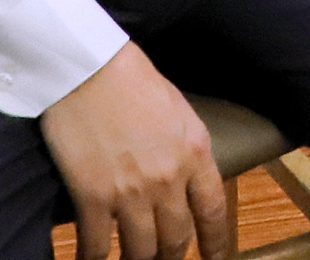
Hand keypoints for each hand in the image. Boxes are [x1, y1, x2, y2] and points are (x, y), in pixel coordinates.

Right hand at [39, 42, 231, 259]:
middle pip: (177, 237)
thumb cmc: (133, 80)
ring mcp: (132, 192)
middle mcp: (169, 178)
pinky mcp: (94, 197)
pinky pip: (97, 245)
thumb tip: (187, 176)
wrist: (91, 69)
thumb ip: (187, 148)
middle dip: (172, 256)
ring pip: (141, 250)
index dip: (218, 241)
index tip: (217, 258)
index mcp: (196, 152)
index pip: (214, 209)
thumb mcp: (179, 112)